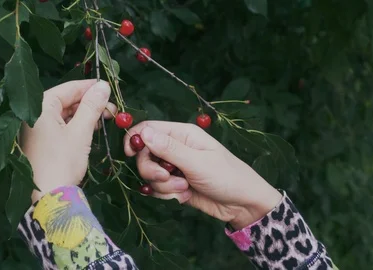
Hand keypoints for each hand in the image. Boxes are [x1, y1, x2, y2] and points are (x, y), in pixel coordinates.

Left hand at [20, 80, 114, 202]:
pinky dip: (75, 125)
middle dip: (89, 102)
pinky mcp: (40, 142)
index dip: (90, 87)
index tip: (109, 87)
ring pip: (64, 114)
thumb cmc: (63, 161)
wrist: (49, 197)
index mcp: (40, 107)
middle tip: (111, 107)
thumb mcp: (81, 131)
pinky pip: (59, 126)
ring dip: (84, 114)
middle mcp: (34, 114)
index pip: (68, 88)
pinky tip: (91, 127)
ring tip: (105, 117)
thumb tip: (103, 85)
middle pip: (65, 100)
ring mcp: (35, 129)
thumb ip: (92, 106)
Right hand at [124, 121, 281, 228]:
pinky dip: (168, 195)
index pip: (148, 129)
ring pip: (150, 175)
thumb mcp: (197, 162)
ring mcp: (174, 168)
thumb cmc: (226, 176)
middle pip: (144, 154)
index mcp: (182, 134)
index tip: (130, 154)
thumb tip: (143, 132)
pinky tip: (184, 196)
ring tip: (184, 189)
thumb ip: (169, 149)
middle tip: (167, 178)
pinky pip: (157, 189)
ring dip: (163, 186)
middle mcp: (175, 148)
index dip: (135, 139)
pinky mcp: (174, 185)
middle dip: (152, 170)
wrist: (242, 205)